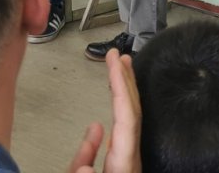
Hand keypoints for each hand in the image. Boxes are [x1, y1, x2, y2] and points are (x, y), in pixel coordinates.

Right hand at [69, 50, 140, 172]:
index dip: (122, 84)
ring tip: (117, 75)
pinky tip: (97, 127)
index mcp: (124, 165)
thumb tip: (91, 139)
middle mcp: (127, 163)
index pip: (127, 116)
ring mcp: (124, 167)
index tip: (116, 61)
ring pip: (125, 129)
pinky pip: (115, 145)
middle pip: (131, 116)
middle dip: (126, 82)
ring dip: (121, 98)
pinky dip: (108, 127)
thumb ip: (87, 165)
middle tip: (120, 56)